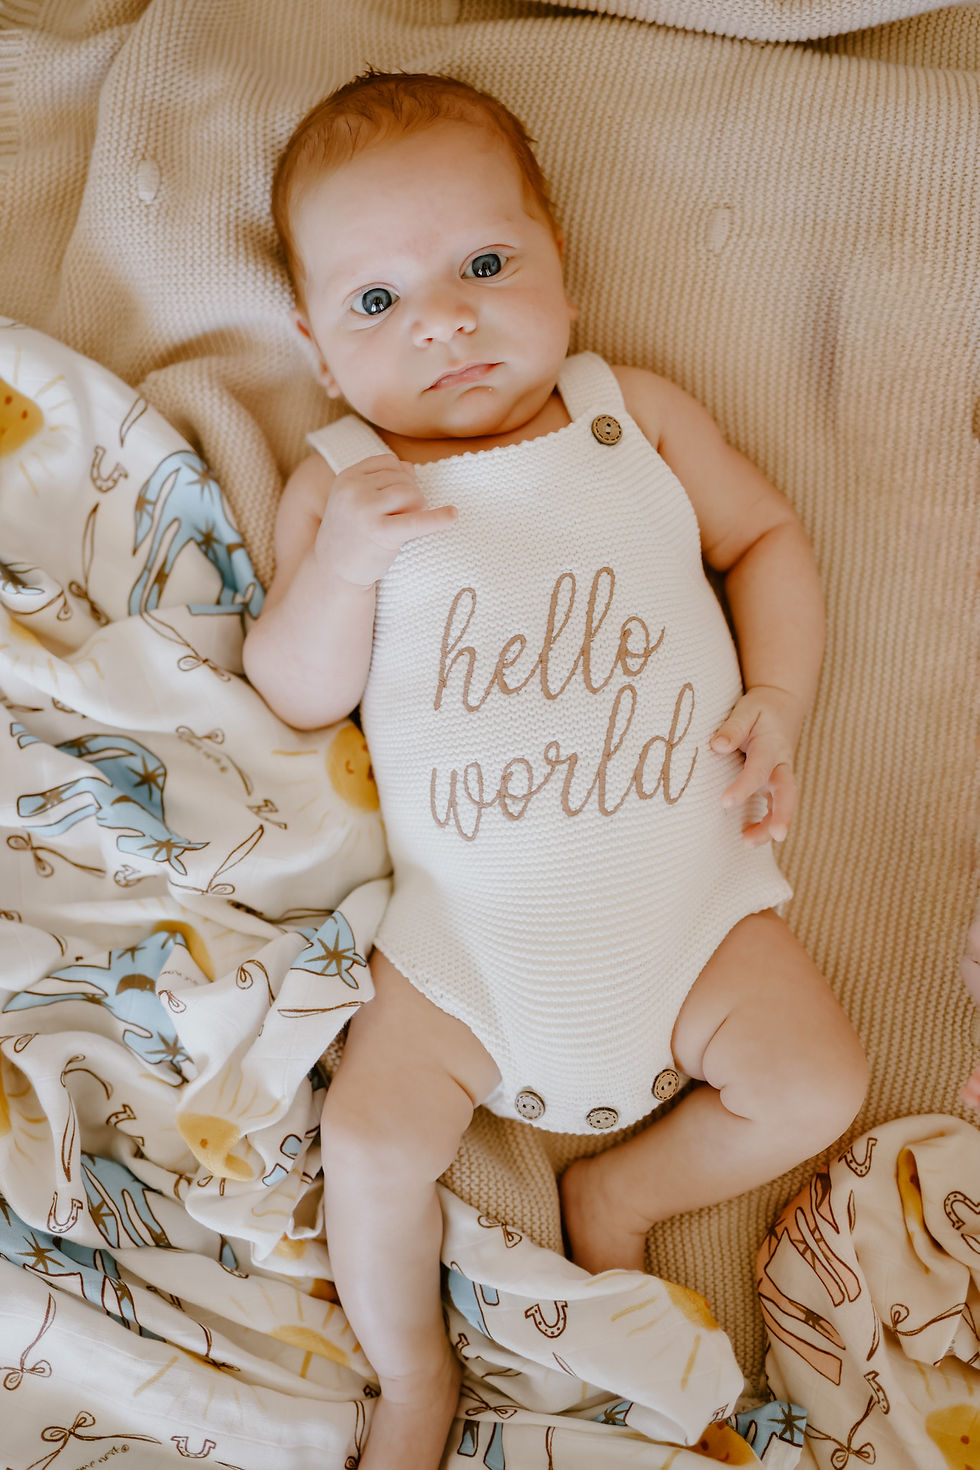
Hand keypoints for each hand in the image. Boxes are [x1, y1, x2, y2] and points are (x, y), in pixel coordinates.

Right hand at [315, 453, 456, 587]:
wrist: (333, 573)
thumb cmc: (350, 534)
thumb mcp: (356, 500)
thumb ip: (381, 480)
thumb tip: (410, 467)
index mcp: (346, 477)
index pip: (389, 462)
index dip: (400, 478)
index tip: (395, 500)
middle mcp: (353, 490)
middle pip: (403, 478)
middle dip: (409, 496)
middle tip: (396, 519)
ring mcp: (365, 510)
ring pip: (411, 493)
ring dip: (417, 508)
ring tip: (403, 526)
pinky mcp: (380, 533)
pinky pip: (417, 521)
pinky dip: (438, 518)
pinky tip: (453, 515)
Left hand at [709, 685, 803, 846]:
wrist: (782, 706)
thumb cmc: (760, 710)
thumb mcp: (746, 710)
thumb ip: (733, 727)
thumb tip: (717, 746)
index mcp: (772, 746)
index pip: (758, 770)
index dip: (743, 787)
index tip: (726, 802)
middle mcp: (781, 765)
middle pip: (787, 793)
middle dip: (782, 815)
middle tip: (776, 835)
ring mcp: (782, 776)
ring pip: (784, 805)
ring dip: (770, 826)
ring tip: (748, 844)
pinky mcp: (778, 784)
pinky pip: (776, 807)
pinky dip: (766, 824)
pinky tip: (747, 838)